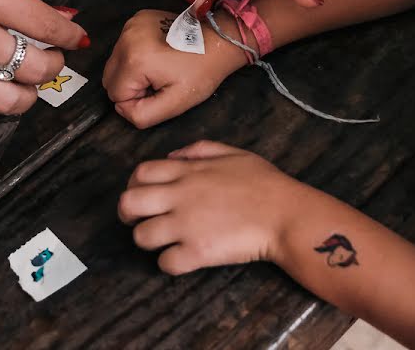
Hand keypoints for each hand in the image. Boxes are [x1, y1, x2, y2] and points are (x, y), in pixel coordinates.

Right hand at [102, 9, 246, 128]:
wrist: (219, 42)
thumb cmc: (202, 72)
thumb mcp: (175, 104)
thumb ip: (142, 114)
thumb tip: (121, 108)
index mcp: (135, 59)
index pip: (115, 94)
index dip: (137, 99)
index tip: (160, 89)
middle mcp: (127, 37)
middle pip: (110, 77)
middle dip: (131, 85)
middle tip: (160, 81)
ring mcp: (132, 25)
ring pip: (116, 62)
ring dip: (133, 70)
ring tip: (161, 67)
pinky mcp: (138, 18)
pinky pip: (124, 47)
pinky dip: (135, 55)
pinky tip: (159, 54)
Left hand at [118, 141, 300, 274]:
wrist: (286, 215)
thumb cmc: (266, 184)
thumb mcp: (235, 153)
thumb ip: (200, 149)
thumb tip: (173, 155)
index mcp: (189, 171)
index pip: (141, 172)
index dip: (135, 184)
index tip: (144, 194)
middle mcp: (181, 197)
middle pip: (129, 203)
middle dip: (128, 214)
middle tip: (141, 220)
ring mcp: (187, 226)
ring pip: (141, 236)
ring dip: (149, 240)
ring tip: (165, 242)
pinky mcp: (197, 252)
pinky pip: (165, 263)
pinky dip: (170, 263)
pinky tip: (184, 258)